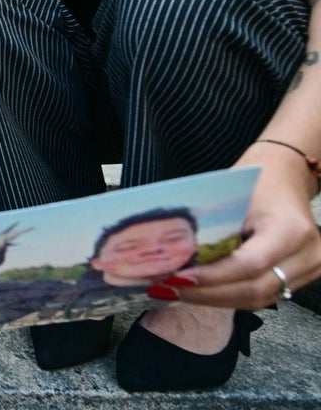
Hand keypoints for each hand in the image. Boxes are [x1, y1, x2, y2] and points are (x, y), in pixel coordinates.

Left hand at [156, 155, 320, 308]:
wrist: (286, 177)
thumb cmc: (257, 181)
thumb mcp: (231, 197)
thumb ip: (209, 229)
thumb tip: (171, 256)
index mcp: (291, 229)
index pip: (250, 264)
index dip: (212, 277)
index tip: (177, 279)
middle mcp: (307, 254)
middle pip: (254, 289)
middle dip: (208, 294)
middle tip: (169, 288)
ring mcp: (308, 268)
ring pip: (257, 299)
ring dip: (215, 299)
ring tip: (178, 292)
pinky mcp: (301, 277)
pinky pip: (263, 296)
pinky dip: (229, 295)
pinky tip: (202, 290)